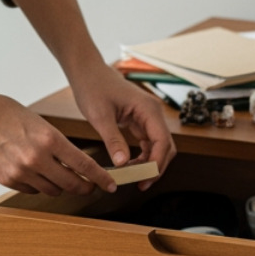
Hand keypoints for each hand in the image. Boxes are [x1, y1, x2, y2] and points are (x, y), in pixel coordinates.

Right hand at [0, 90, 116, 196]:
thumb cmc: (2, 112)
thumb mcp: (37, 121)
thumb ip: (55, 143)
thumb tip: (72, 161)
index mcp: (49, 139)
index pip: (84, 165)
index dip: (100, 178)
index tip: (109, 184)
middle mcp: (37, 158)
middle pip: (72, 183)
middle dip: (84, 187)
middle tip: (89, 186)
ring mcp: (22, 172)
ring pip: (53, 190)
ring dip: (61, 186)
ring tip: (61, 177)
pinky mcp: (8, 180)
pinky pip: (33, 190)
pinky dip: (39, 185)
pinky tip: (36, 174)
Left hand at [68, 62, 176, 186]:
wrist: (88, 71)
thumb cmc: (93, 87)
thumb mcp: (100, 115)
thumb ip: (113, 140)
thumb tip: (122, 164)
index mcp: (148, 109)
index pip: (163, 142)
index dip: (157, 163)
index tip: (144, 178)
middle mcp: (153, 113)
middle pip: (166, 147)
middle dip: (157, 167)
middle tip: (141, 184)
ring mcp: (148, 118)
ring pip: (159, 147)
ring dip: (150, 164)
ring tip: (134, 178)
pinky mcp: (141, 122)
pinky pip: (148, 144)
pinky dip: (143, 157)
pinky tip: (131, 167)